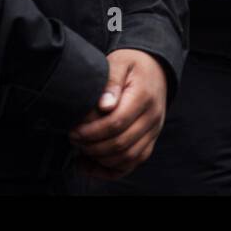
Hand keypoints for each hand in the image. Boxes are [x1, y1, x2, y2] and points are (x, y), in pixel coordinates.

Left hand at [70, 49, 167, 179]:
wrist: (156, 68)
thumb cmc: (133, 64)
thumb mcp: (120, 62)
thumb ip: (111, 81)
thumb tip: (104, 105)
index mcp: (144, 96)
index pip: (117, 122)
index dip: (92, 131)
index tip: (74, 131)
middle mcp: (153, 116)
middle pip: (121, 143)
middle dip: (92, 146)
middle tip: (74, 140)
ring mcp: (154, 130)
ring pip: (128, 157)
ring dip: (102, 159)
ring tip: (82, 150)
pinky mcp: (151, 139)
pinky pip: (134, 162)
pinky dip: (113, 169)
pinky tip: (93, 164)